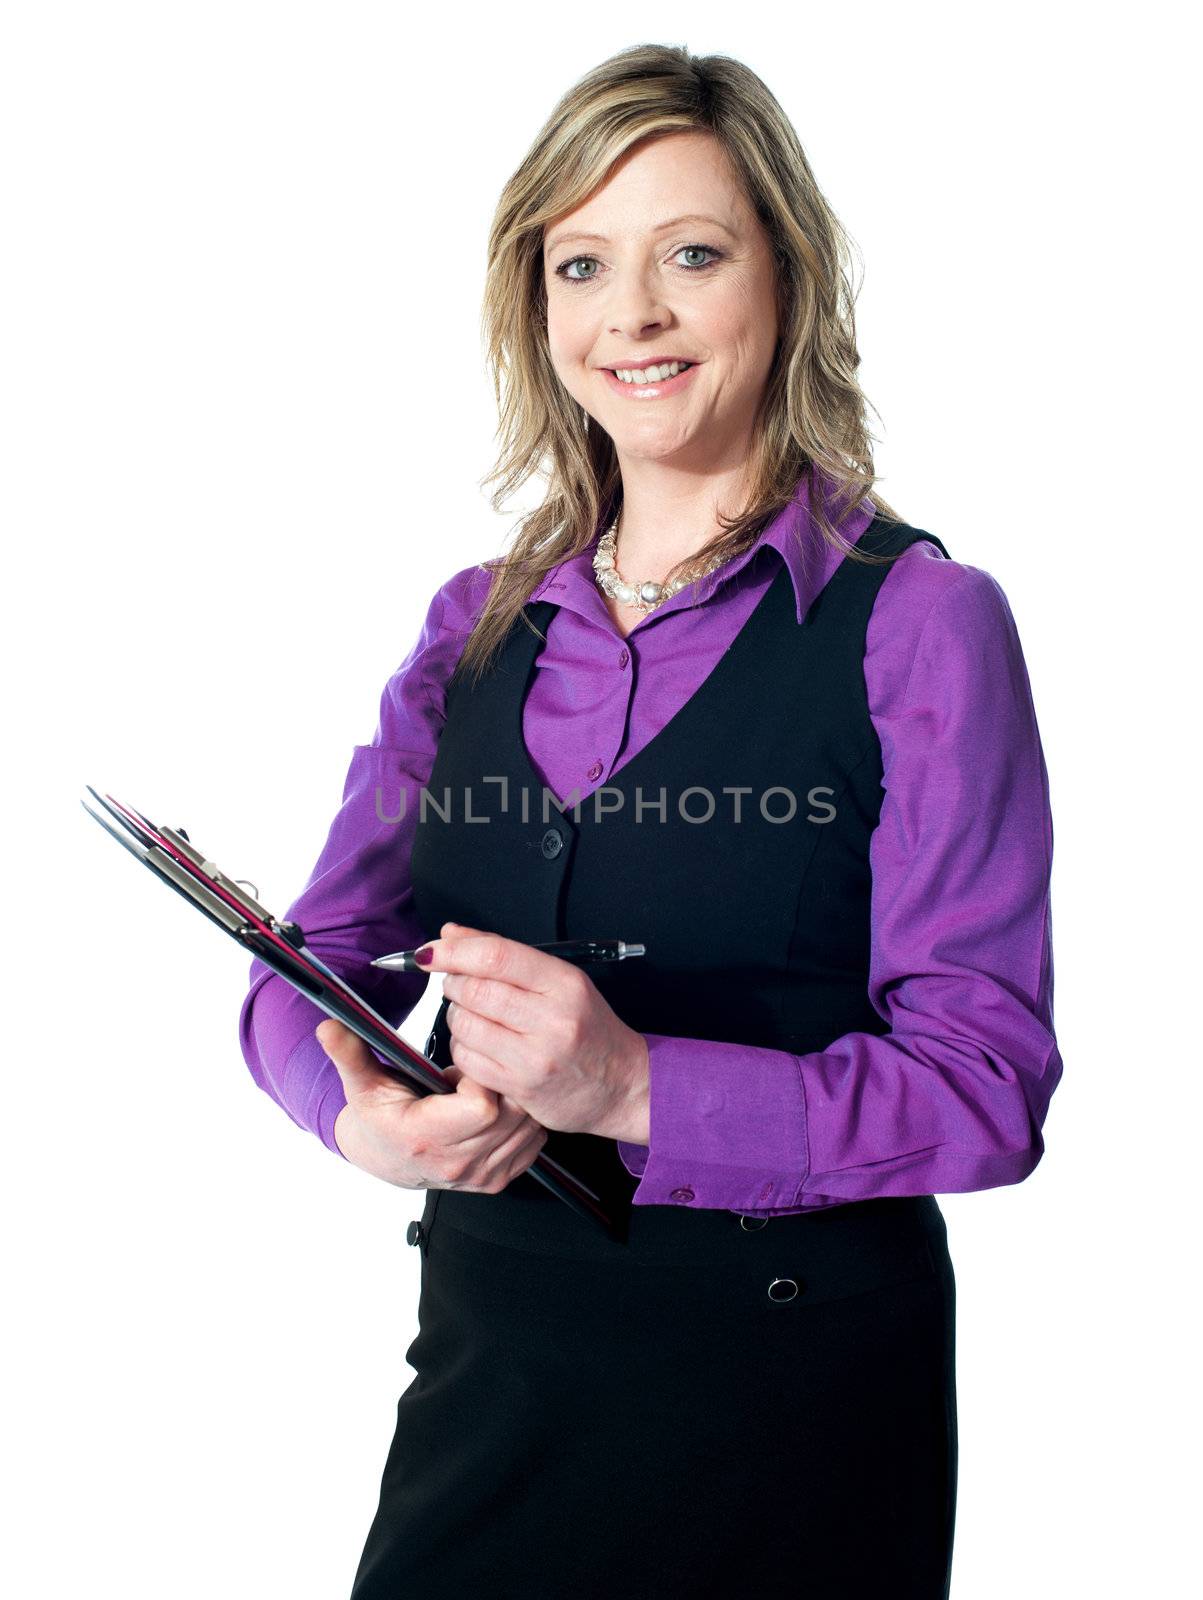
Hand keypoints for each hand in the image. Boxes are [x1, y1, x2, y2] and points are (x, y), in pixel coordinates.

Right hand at [319, 1018, 547, 1191]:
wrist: (386, 1158)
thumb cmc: (378, 1118)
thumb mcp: (360, 1084)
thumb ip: (350, 1054)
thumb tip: (329, 1027)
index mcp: (426, 1140)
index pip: (483, 1108)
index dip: (480, 1080)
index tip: (462, 1069)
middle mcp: (457, 1165)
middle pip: (511, 1114)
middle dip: (502, 1085)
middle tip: (477, 1075)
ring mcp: (480, 1177)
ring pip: (527, 1128)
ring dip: (515, 1102)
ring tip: (484, 1092)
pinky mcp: (496, 1181)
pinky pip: (531, 1144)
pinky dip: (523, 1122)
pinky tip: (499, 1110)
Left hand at [422, 920, 650, 1140]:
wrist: (621, 1084)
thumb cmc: (588, 1028)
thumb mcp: (559, 982)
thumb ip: (504, 955)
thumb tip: (450, 934)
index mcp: (565, 984)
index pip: (497, 957)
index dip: (454, 951)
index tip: (429, 952)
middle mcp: (553, 1019)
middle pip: (475, 990)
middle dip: (453, 983)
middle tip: (458, 984)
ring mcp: (536, 1057)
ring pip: (464, 1025)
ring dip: (456, 1016)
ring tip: (474, 1016)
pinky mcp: (520, 1088)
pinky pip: (466, 1059)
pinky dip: (461, 1047)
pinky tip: (479, 1044)